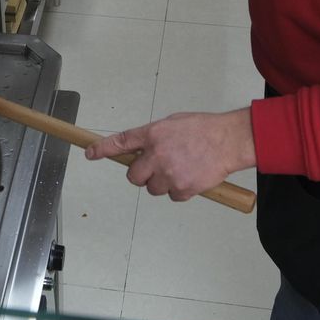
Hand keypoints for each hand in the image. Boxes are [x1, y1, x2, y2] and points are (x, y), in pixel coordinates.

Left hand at [86, 109, 256, 201]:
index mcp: (153, 134)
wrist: (229, 141)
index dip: (102, 149)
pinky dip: (179, 190)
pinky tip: (191, 177)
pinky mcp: (182, 189)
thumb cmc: (204, 129)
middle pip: (133, 176)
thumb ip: (154, 137)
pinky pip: (171, 196)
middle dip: (141, 174)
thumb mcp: (173, 124)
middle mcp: (157, 154)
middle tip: (156, 168)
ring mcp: (169, 174)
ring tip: (180, 169)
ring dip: (161, 183)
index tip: (90, 153)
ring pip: (152, 188)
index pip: (121, 142)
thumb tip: (142, 148)